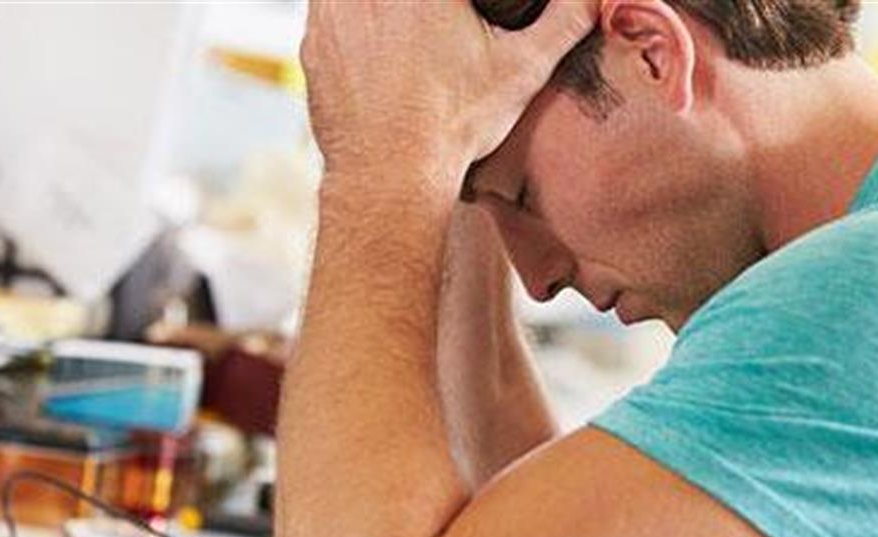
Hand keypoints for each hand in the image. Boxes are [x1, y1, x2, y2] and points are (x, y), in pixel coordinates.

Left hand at [300, 0, 596, 186]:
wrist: (390, 178)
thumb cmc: (452, 126)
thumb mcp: (523, 69)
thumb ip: (564, 20)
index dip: (455, 7)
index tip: (463, 15)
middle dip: (423, 11)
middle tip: (438, 29)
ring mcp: (332, 12)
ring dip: (385, 11)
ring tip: (413, 40)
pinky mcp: (314, 43)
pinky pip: (332, 13)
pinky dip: (356, 22)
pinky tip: (384, 52)